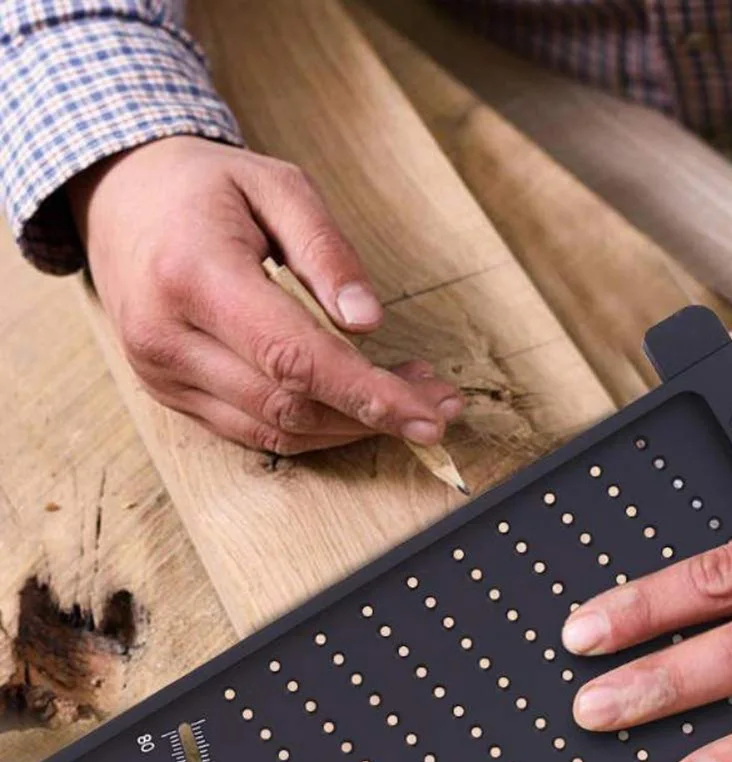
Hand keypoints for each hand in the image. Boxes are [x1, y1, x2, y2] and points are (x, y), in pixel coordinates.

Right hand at [69, 136, 462, 453]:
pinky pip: (254, 433)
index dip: (368, 395)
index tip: (429, 415)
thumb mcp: (277, 187)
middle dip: (374, 415)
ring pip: (276, 431)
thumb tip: (368, 323)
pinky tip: (355, 407)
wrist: (122, 199)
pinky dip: (315, 429)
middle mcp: (168, 338)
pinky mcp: (172, 394)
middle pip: (290, 406)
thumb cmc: (204, 187)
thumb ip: (326, 253)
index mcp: (193, 276)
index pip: (293, 358)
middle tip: (437, 403)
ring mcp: (164, 375)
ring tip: (408, 399)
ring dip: (351, 427)